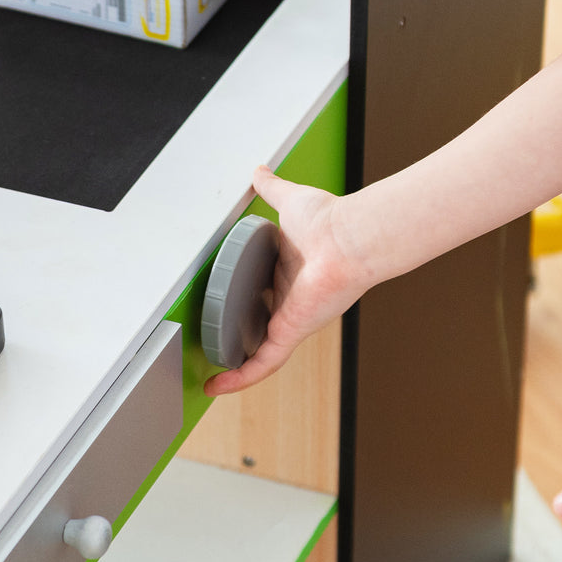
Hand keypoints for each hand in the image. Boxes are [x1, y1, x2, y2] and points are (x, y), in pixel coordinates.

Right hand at [204, 166, 370, 395]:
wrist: (350, 238)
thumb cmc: (330, 222)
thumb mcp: (289, 202)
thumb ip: (271, 190)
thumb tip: (259, 173)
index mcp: (288, 278)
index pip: (263, 301)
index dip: (244, 311)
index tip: (225, 316)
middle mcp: (291, 305)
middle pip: (259, 332)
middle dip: (238, 346)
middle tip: (211, 353)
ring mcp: (291, 322)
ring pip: (259, 356)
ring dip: (236, 372)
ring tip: (212, 383)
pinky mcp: (289, 333)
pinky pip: (262, 364)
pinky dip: (240, 379)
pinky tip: (218, 388)